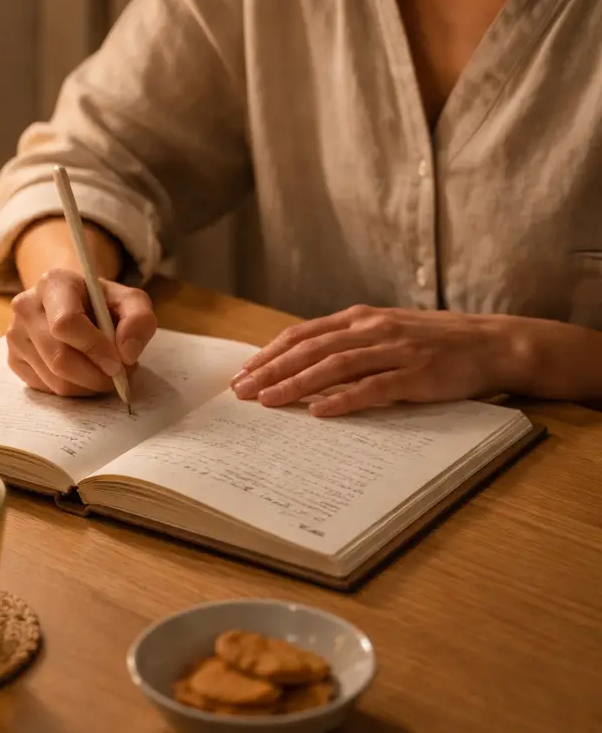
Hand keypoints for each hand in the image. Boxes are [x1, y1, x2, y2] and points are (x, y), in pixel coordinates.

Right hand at [7, 269, 157, 396]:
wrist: (71, 303)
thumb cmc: (101, 303)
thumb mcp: (130, 302)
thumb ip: (139, 320)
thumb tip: (126, 354)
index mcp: (53, 284)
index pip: (66, 323)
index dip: (95, 349)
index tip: (118, 363)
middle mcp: (26, 307)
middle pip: (60, 359)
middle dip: (96, 376)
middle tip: (118, 376)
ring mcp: (15, 335)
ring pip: (54, 380)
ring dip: (88, 386)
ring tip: (104, 372)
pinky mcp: (13, 359)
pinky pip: (46, 389)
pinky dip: (72, 390)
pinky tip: (83, 373)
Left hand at [230, 305, 516, 416]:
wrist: (491, 343)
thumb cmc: (433, 341)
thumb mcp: (384, 331)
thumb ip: (347, 343)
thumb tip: (303, 363)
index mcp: (359, 319)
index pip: (302, 335)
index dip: (270, 353)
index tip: (244, 372)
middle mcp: (371, 330)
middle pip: (309, 350)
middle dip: (271, 370)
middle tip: (242, 391)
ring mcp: (393, 351)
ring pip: (334, 367)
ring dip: (297, 384)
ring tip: (269, 401)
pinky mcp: (416, 375)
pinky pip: (374, 388)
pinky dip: (344, 400)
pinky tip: (320, 413)